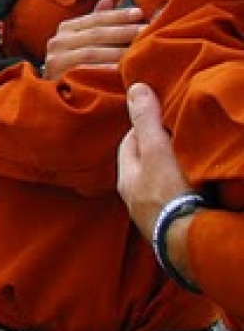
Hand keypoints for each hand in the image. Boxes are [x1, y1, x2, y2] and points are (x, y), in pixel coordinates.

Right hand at [43, 0, 145, 80]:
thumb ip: (94, 22)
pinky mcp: (58, 78)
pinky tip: (121, 71)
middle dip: (124, 31)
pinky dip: (103, 71)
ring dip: (118, 52)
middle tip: (147, 31)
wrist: (53, 92)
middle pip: (96, 33)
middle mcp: (58, 41)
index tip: (140, 13)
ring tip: (139, 51)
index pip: (95, 18)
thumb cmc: (73, 63)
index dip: (118, 15)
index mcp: (66, 28)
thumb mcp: (81, 39)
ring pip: (91, 52)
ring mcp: (56, 60)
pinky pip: (84, 72)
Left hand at [118, 83, 194, 240]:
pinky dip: (189, 189)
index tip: (161, 116)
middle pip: (147, 165)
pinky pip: (180, 200)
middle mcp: (137, 198)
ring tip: (194, 158)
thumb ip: (146, 121)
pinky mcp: (177, 226)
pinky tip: (203, 186)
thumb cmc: (170, 194)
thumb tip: (136, 87)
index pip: (130, 143)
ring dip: (176, 170)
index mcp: (127, 179)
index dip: (144, 126)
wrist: (191, 243)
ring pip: (164, 184)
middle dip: (161, 149)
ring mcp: (156, 214)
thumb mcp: (156, 151)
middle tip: (181, 135)